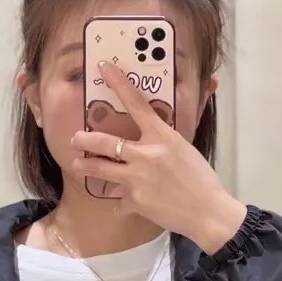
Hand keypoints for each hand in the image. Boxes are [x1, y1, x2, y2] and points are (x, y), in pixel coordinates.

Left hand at [70, 62, 247, 253]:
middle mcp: (145, 154)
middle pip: (105, 142)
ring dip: (86, 167)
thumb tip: (156, 130)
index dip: (119, 83)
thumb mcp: (185, 149)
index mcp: (162, 136)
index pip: (137, 104)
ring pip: (101, 170)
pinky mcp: (134, 201)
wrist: (207, 212)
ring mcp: (136, 179)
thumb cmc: (201, 179)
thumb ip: (165, 139)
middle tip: (74, 138)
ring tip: (77, 165)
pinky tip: (123, 206)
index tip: (103, 68)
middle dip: (85, 140)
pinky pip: (119, 202)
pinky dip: (121, 204)